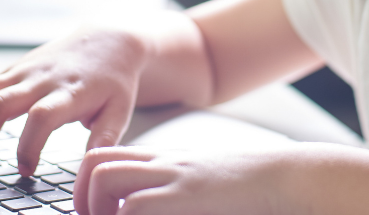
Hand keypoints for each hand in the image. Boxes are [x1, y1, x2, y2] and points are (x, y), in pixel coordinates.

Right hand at [0, 25, 149, 174]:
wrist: (106, 41)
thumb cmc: (113, 81)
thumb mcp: (119, 111)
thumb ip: (104, 139)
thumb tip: (88, 168)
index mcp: (70, 92)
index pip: (41, 117)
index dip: (28, 146)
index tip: (26, 170)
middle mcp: (42, 79)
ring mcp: (24, 71)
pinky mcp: (13, 68)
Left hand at [74, 146, 294, 214]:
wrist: (288, 180)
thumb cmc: (249, 193)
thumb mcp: (203, 189)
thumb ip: (174, 196)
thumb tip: (140, 209)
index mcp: (165, 163)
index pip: (106, 159)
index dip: (87, 188)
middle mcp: (162, 165)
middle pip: (94, 162)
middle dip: (80, 197)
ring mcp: (172, 178)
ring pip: (103, 177)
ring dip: (95, 209)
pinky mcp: (185, 196)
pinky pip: (133, 208)